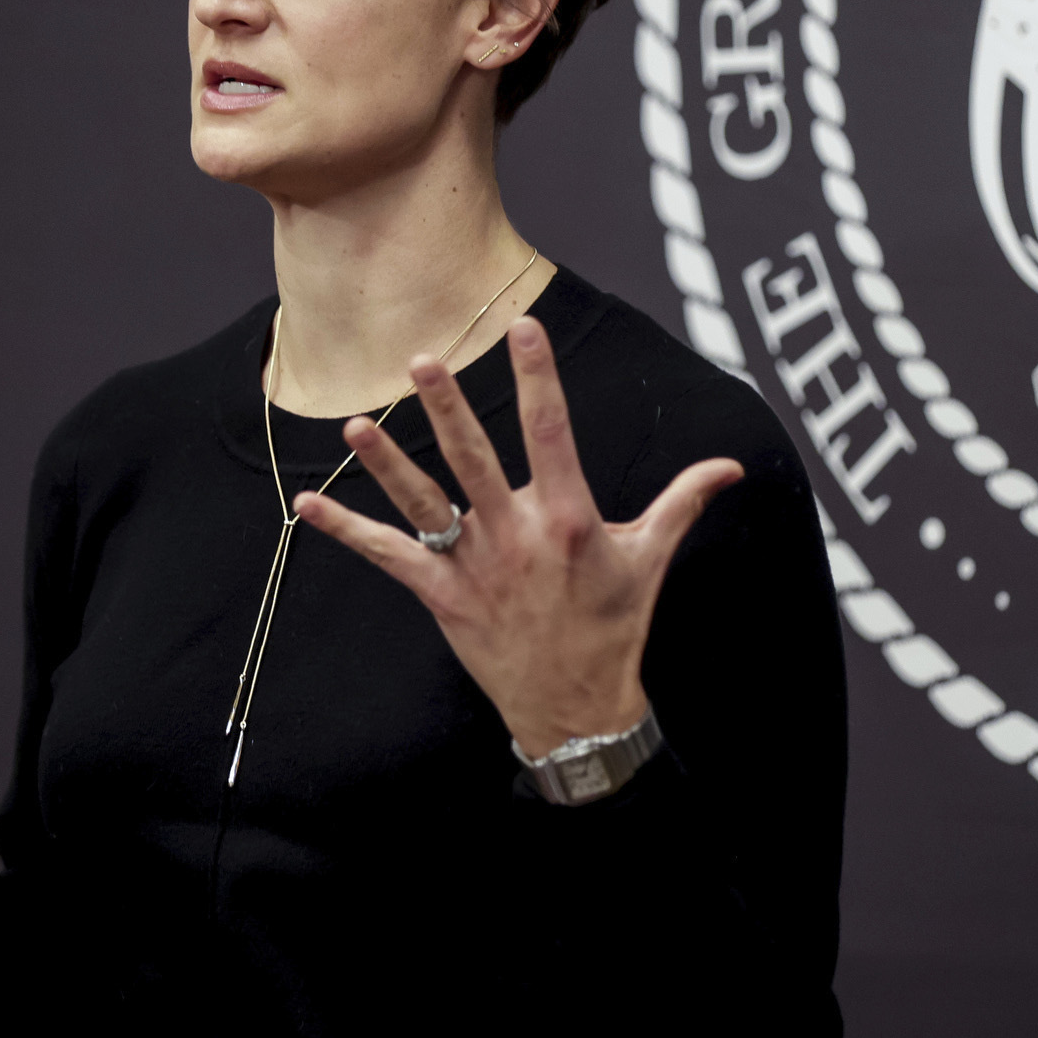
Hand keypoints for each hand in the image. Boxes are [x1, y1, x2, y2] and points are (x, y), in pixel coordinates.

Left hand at [293, 316, 742, 757]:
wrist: (577, 709)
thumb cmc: (615, 627)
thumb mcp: (651, 559)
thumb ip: (683, 502)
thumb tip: (730, 466)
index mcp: (569, 519)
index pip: (551, 432)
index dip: (538, 377)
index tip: (522, 328)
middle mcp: (518, 537)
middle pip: (477, 460)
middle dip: (449, 408)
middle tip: (424, 360)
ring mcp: (477, 568)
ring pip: (425, 505)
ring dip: (388, 465)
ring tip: (356, 424)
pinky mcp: (444, 598)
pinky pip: (390, 559)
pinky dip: (348, 532)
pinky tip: (306, 506)